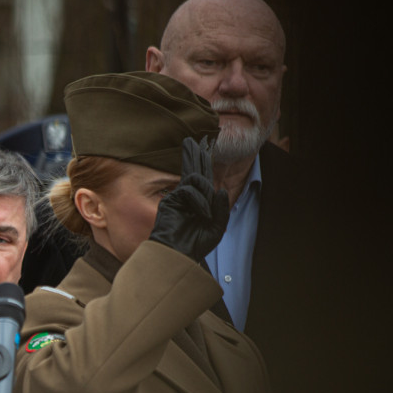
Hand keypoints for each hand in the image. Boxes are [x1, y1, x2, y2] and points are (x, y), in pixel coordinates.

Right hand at [148, 137, 229, 262]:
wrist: (177, 254)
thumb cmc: (195, 245)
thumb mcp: (216, 227)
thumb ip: (221, 209)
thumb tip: (219, 189)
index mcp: (198, 201)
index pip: (201, 176)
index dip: (202, 160)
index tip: (204, 145)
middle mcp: (187, 196)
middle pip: (193, 169)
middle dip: (194, 154)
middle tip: (193, 139)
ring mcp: (177, 197)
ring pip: (195, 179)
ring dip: (205, 194)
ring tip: (206, 213)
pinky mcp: (170, 201)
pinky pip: (189, 190)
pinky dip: (199, 201)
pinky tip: (201, 213)